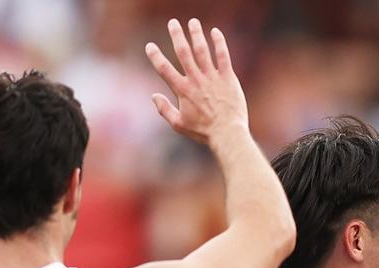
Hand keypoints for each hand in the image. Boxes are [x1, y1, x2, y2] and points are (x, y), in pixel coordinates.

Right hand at [145, 18, 247, 145]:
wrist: (228, 133)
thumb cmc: (203, 131)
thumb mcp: (179, 124)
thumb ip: (164, 109)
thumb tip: (153, 96)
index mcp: (182, 90)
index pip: (164, 69)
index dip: (155, 56)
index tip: (150, 45)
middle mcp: (196, 80)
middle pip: (183, 52)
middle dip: (177, 35)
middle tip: (172, 23)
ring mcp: (212, 78)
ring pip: (202, 51)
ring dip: (196, 34)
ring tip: (193, 22)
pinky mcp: (228, 78)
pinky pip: (223, 56)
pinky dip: (219, 43)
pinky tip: (215, 31)